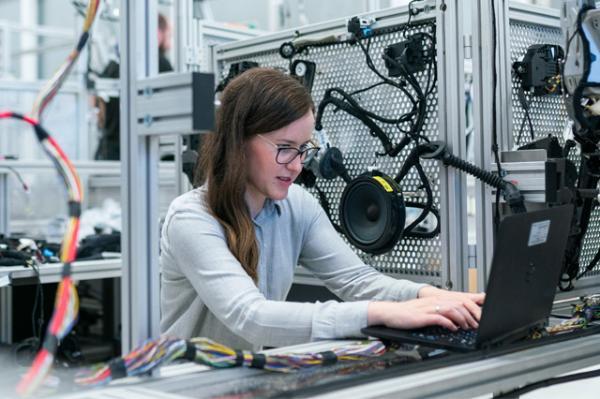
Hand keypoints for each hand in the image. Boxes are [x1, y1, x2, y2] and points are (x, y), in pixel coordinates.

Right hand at [367, 287, 484, 330]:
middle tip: (475, 324)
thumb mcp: (425, 310)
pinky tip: (453, 328)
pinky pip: (440, 318)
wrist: (390, 312)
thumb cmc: (406, 313)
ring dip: (462, 319)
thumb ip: (438, 312)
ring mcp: (428, 308)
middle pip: (458, 304)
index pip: (457, 300)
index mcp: (435, 299)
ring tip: (466, 327)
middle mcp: (433, 301)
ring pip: (451, 309)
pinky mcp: (422, 316)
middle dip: (469, 315)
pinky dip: (449, 323)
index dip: (469, 308)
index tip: (476, 318)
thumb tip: (453, 319)